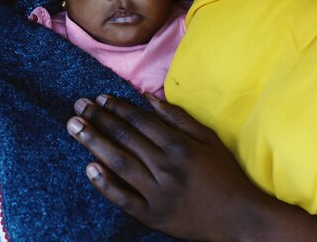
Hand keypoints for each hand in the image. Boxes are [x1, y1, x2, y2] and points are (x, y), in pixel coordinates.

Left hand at [66, 94, 263, 240]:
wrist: (242, 219)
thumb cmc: (226, 176)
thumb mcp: (208, 139)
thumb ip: (178, 117)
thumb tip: (147, 96)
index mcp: (179, 145)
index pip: (139, 121)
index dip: (116, 107)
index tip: (99, 98)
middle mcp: (166, 167)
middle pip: (125, 137)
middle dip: (98, 119)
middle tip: (78, 106)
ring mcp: (158, 193)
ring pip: (119, 163)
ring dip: (93, 142)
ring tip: (74, 126)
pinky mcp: (154, 216)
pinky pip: (124, 199)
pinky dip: (105, 184)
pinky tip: (88, 168)